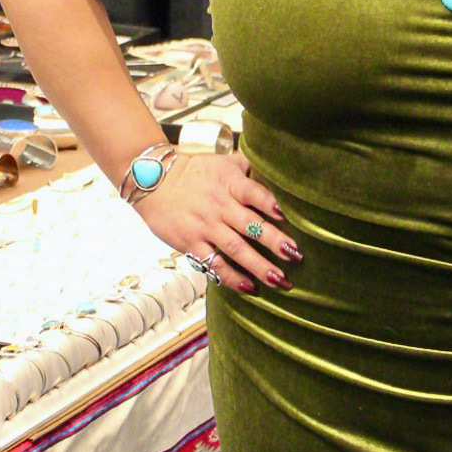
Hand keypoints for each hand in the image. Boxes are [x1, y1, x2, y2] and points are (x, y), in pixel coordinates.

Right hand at [133, 150, 300, 292]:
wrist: (154, 182)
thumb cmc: (195, 173)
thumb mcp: (223, 163)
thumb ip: (250, 167)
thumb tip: (279, 169)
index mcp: (229, 183)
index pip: (254, 193)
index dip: (271, 203)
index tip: (288, 215)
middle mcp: (220, 206)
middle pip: (250, 225)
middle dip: (275, 241)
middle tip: (296, 255)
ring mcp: (206, 227)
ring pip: (236, 249)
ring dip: (260, 266)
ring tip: (280, 279)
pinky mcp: (192, 244)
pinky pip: (215, 264)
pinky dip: (232, 278)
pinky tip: (250, 288)